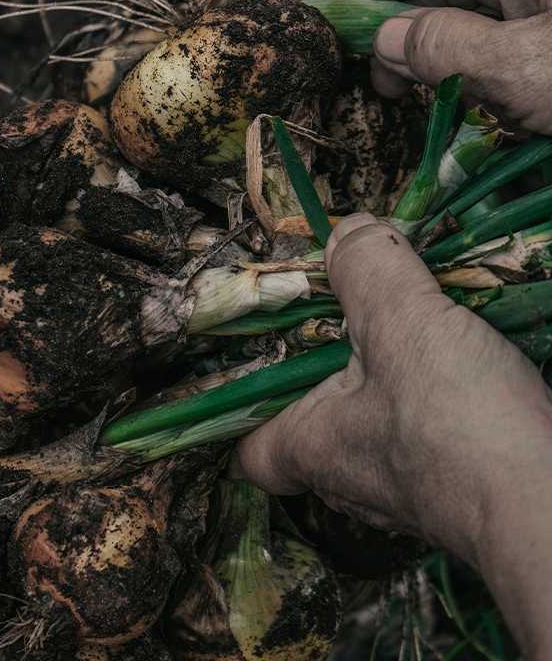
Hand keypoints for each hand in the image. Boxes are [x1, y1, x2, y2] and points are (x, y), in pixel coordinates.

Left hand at [237, 214, 551, 655]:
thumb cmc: (459, 427)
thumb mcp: (403, 323)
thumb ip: (367, 270)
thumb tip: (347, 231)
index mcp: (309, 447)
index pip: (250, 450)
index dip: (251, 409)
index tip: (273, 355)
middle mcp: (349, 480)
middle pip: (318, 424)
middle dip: (338, 371)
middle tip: (364, 318)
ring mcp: (408, 492)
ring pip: (382, 428)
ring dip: (401, 381)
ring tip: (426, 329)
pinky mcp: (462, 489)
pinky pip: (436, 439)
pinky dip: (448, 402)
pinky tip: (474, 367)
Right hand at [331, 0, 551, 133]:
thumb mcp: (525, 68)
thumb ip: (445, 49)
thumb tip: (386, 39)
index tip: (335, 18)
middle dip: (404, 29)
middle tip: (379, 78)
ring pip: (476, 13)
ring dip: (445, 56)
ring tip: (427, 96)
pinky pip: (510, 38)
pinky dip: (486, 68)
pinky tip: (480, 100)